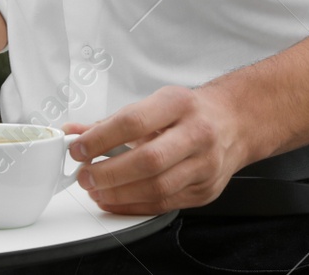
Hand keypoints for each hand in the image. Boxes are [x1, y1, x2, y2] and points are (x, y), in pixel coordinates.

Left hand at [63, 85, 253, 214]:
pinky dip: (134, 206)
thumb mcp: (154, 103)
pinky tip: (115, 201)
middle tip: (84, 175)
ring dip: (119, 194)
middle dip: (109, 173)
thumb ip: (113, 121)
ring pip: (157, 187)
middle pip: (148, 160)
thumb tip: (75, 132)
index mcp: (179, 104)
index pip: (134, 121)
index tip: (79, 148)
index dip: (101, 138)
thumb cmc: (190, 112)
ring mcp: (205, 165)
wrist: (233, 123)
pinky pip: (165, 204)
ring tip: (96, 190)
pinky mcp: (205, 191)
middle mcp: (197, 133)